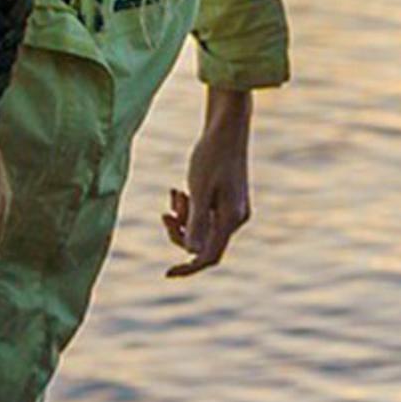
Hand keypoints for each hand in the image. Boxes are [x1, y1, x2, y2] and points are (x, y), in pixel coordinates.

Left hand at [164, 96, 254, 275]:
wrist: (227, 128)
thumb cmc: (211, 156)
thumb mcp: (199, 189)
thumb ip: (195, 222)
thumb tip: (191, 252)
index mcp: (230, 219)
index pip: (209, 256)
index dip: (188, 268)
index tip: (167, 273)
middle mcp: (236, 218)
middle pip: (203, 243)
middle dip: (180, 232)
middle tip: (164, 214)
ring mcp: (233, 209)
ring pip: (202, 227)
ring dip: (183, 217)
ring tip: (176, 194)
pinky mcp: (228, 200)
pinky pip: (205, 214)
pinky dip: (190, 207)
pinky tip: (181, 190)